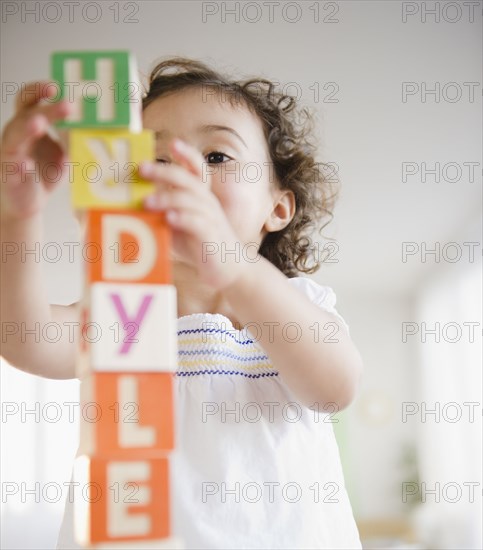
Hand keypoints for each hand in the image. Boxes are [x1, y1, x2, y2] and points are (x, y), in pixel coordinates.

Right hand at [0, 81, 70, 222]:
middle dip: (44, 108)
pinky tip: (26, 165)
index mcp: (28, 124)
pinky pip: (11, 167)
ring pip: (15, 137)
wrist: (28, 202)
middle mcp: (16, 134)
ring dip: (27, 129)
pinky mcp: (8, 175)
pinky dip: (19, 165)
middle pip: (26, 114)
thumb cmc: (43, 173)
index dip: (40, 91)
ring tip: (39, 125)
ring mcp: (10, 153)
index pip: (30, 100)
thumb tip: (92, 125)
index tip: (56, 86)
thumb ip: (70, 138)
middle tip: (66, 105)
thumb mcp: (61, 152)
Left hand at [140, 139, 246, 289]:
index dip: (187, 155)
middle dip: (164, 171)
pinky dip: (184, 219)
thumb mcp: (177, 223)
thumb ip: (161, 212)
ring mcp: (211, 218)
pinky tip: (170, 218)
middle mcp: (207, 202)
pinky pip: (198, 223)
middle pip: (187, 180)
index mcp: (200, 195)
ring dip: (168, 198)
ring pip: (191, 200)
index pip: (197, 169)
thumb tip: (130, 205)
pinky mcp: (211, 236)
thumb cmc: (199, 243)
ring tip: (147, 202)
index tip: (173, 144)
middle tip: (142, 169)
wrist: (228, 267)